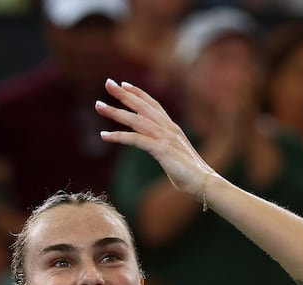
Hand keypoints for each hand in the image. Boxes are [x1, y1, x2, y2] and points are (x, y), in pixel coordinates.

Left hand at [96, 80, 215, 199]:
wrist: (204, 183)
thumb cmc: (189, 175)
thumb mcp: (173, 156)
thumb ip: (163, 148)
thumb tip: (156, 149)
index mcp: (172, 128)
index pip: (153, 105)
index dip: (139, 93)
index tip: (124, 84)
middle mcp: (169, 129)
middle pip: (142, 106)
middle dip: (124, 94)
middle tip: (107, 83)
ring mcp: (166, 138)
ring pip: (136, 120)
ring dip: (115, 112)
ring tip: (98, 105)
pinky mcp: (162, 149)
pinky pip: (136, 139)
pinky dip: (119, 136)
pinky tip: (103, 136)